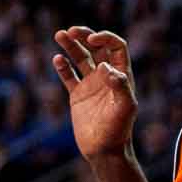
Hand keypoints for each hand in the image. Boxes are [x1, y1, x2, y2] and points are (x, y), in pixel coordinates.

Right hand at [51, 26, 139, 160]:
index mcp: (121, 76)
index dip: (105, 39)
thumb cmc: (118, 130)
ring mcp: (91, 85)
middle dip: (84, 36)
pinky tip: (57, 59)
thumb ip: (119, 85)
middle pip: (96, 48)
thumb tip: (105, 67)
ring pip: (80, 58)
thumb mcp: (124, 107)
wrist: (104, 150)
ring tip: (59, 35)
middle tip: (71, 31)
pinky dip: (62, 66)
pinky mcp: (77, 95)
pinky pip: (69, 76)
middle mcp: (106, 77)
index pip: (116, 47)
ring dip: (70, 46)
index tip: (91, 40)